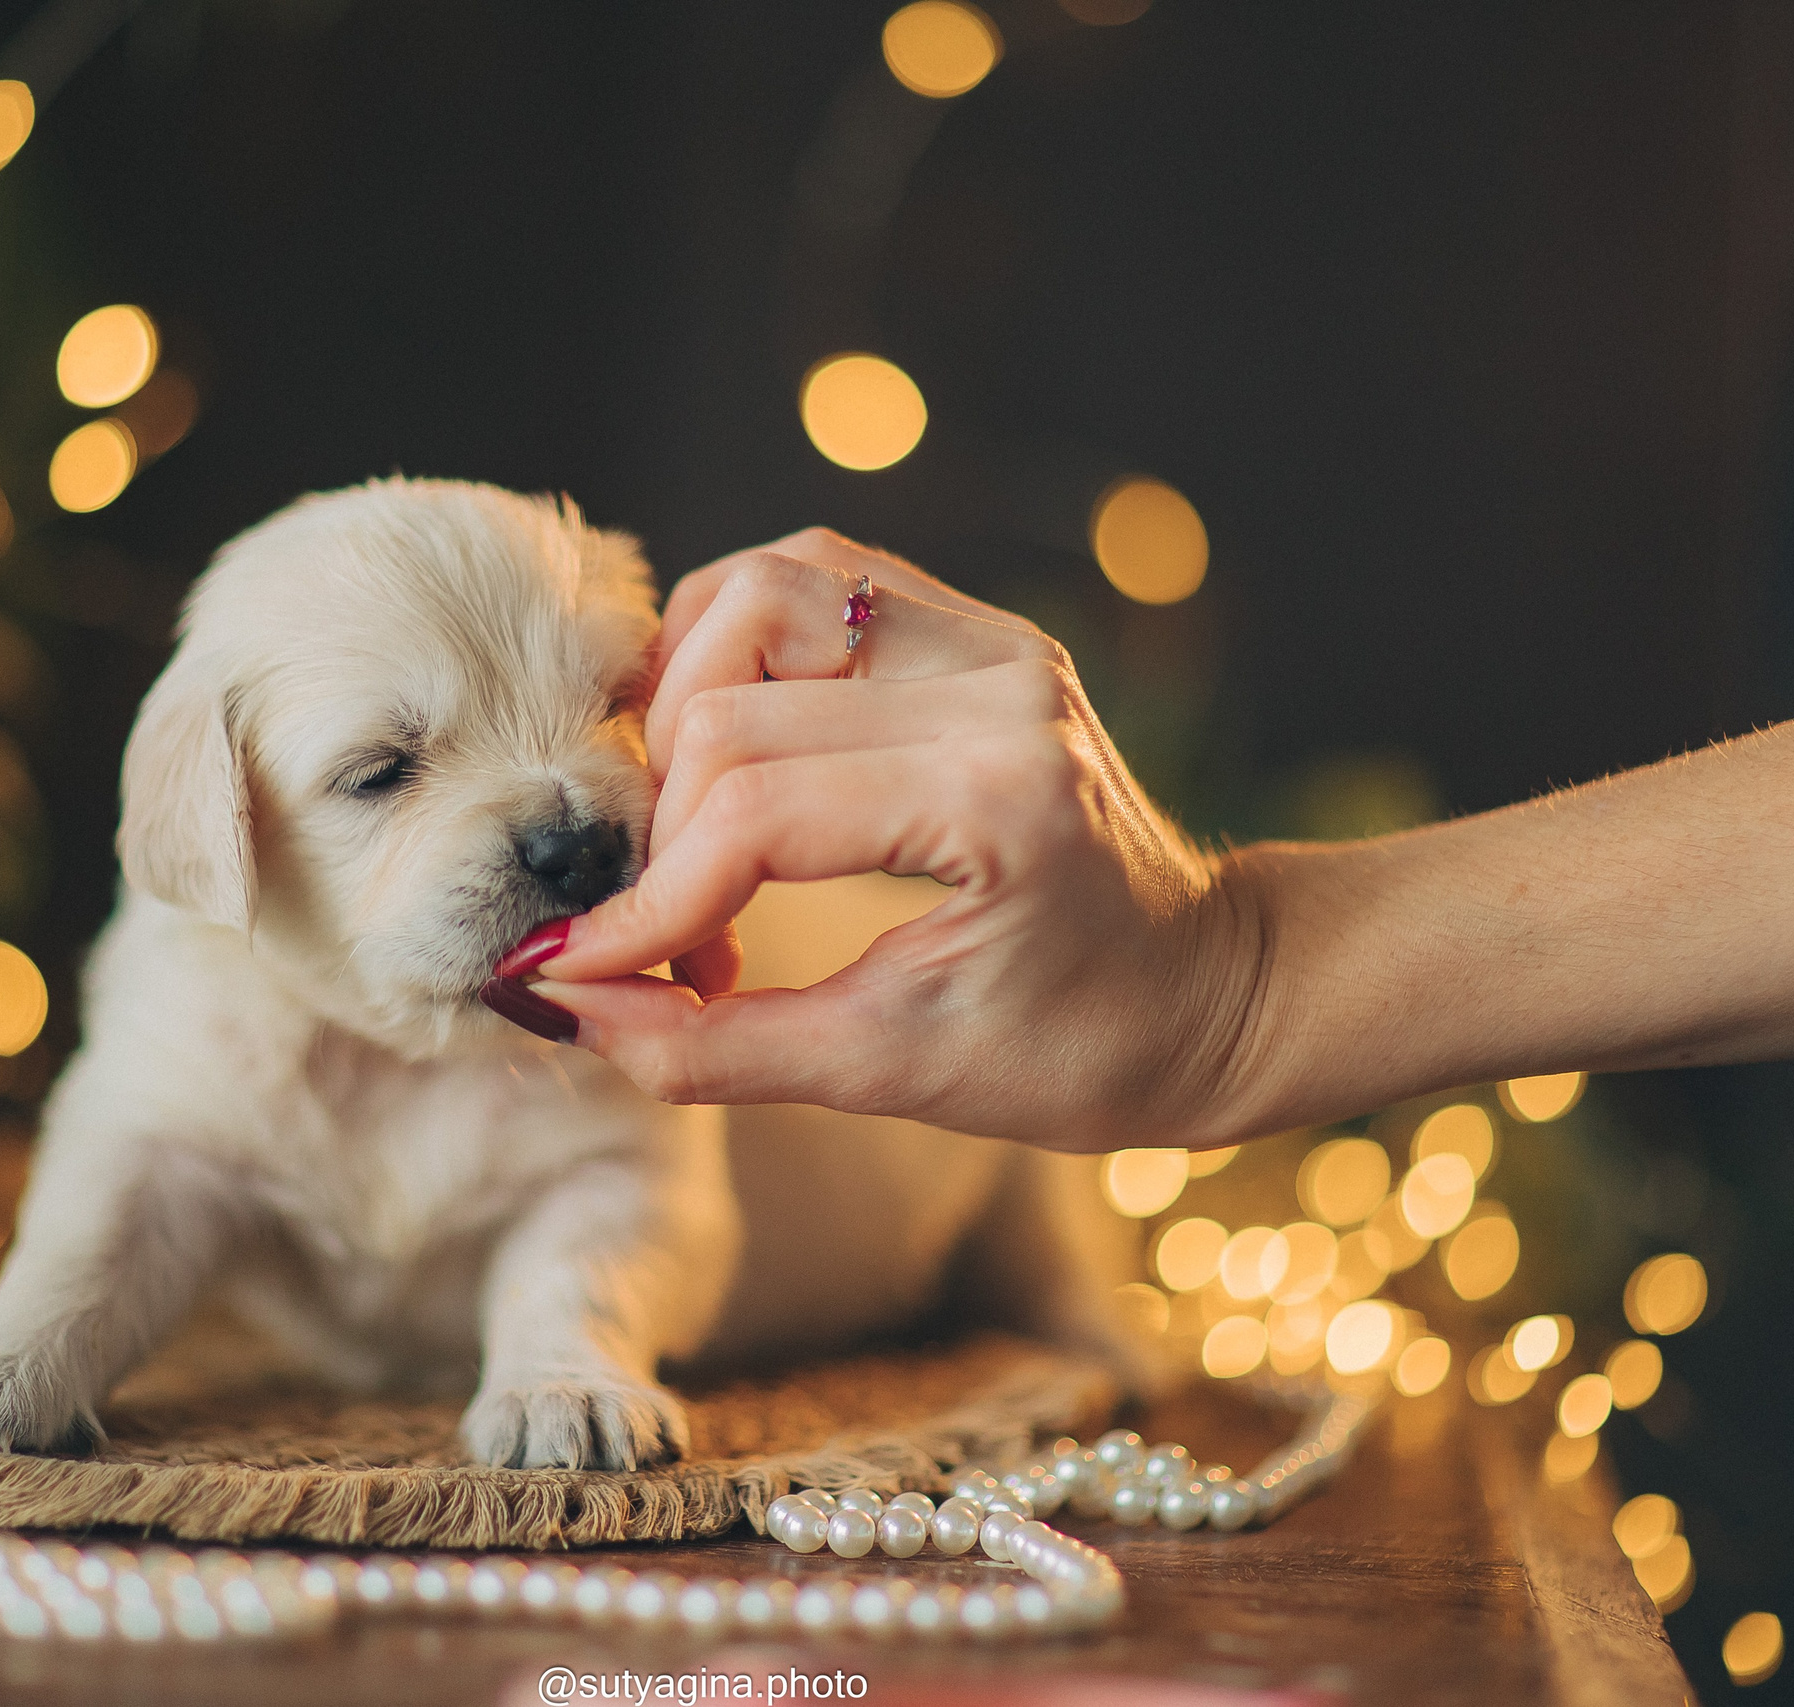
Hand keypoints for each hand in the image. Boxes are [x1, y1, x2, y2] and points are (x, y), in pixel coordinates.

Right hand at [514, 529, 1269, 1152]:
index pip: (753, 808)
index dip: (648, 901)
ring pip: (756, 595)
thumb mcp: (900, 1074)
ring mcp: (985, 636)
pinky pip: (804, 583)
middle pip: (729, 699)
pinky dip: (731, 654)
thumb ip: (722, 1046)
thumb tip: (576, 1007)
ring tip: (693, 831)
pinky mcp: (966, 626)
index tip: (586, 973)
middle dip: (661, 828)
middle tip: (670, 936)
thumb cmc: (1089, 1047)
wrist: (1218, 989)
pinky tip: (730, 755)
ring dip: (682, 707)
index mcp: (998, 792)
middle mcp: (994, 680)